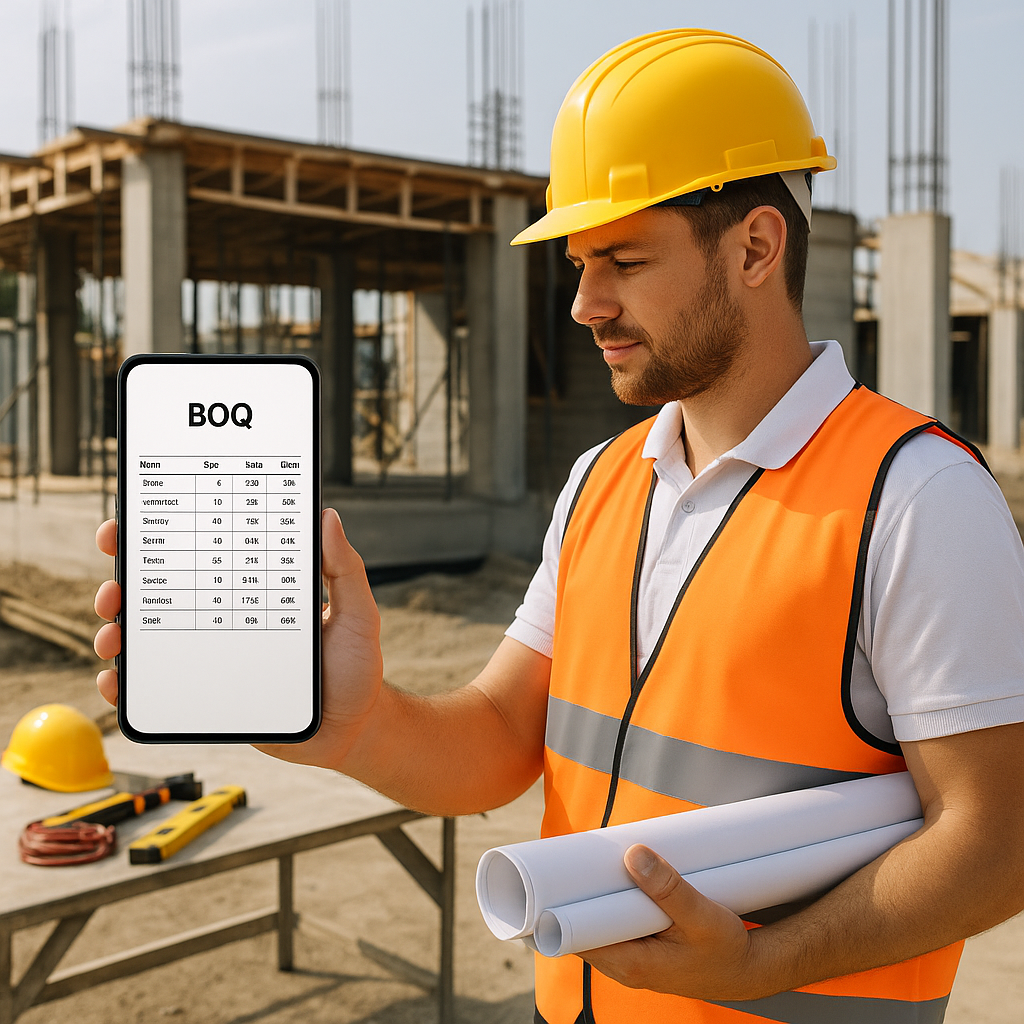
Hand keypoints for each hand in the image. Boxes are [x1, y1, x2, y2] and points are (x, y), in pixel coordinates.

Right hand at [92, 509, 385, 771]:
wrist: (353, 730)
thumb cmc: (355, 667)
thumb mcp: (357, 612)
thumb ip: (344, 568)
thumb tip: (327, 516)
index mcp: (253, 591)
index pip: (201, 555)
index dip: (159, 538)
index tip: (125, 528)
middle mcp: (225, 620)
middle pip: (162, 595)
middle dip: (122, 586)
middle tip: (113, 591)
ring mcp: (213, 657)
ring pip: (150, 639)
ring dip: (117, 633)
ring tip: (113, 637)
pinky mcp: (209, 696)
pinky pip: (159, 687)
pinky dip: (128, 684)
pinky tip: (117, 681)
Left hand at [580, 844, 760, 1000]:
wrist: (749, 969)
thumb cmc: (727, 950)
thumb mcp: (701, 915)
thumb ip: (667, 887)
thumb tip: (634, 855)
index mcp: (632, 965)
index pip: (578, 936)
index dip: (566, 906)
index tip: (564, 875)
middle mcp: (627, 969)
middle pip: (586, 930)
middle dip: (584, 897)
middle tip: (586, 860)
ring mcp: (635, 963)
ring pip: (602, 929)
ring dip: (602, 901)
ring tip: (604, 867)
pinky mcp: (644, 955)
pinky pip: (618, 929)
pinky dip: (617, 908)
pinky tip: (624, 885)